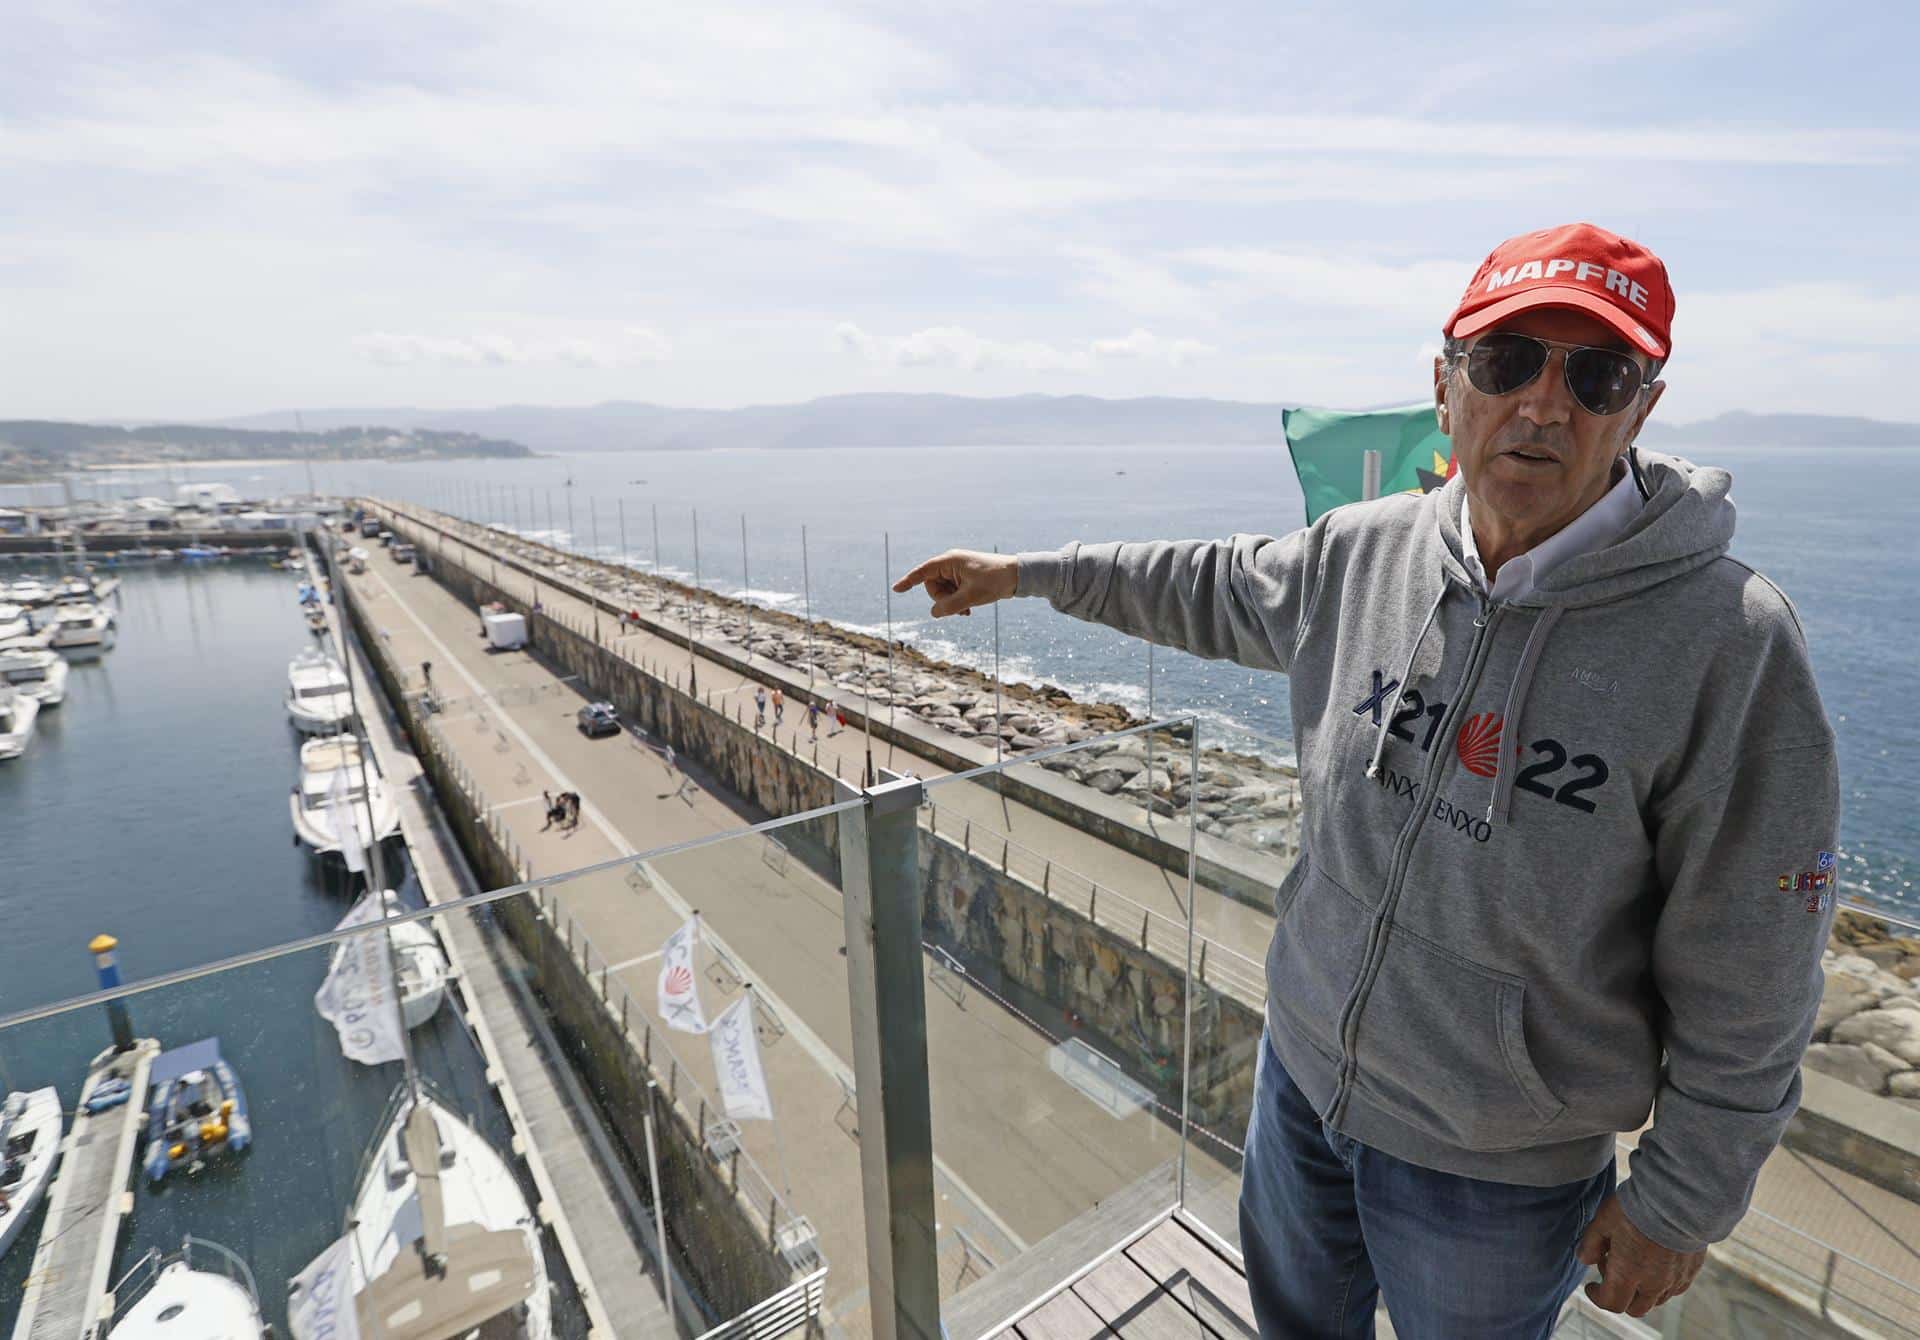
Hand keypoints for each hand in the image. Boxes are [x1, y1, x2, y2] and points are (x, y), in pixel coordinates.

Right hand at [892, 549, 1018, 617]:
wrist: (1017, 576)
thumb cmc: (995, 582)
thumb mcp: (970, 597)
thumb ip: (949, 606)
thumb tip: (934, 613)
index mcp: (950, 561)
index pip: (923, 572)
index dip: (908, 581)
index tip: (896, 589)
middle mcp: (951, 563)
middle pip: (932, 586)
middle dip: (942, 600)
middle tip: (958, 609)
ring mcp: (958, 570)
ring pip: (942, 591)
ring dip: (951, 603)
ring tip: (966, 611)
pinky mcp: (964, 577)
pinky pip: (952, 592)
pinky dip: (957, 602)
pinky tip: (968, 610)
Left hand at [1576, 1193, 1704, 1316]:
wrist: (1679, 1197)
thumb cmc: (1637, 1207)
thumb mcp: (1604, 1220)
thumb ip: (1592, 1243)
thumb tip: (1584, 1259)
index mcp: (1628, 1274)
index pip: (1612, 1302)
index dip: (1598, 1297)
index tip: (1591, 1286)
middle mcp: (1654, 1283)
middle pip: (1636, 1308)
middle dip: (1620, 1296)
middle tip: (1613, 1267)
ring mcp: (1676, 1278)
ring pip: (1657, 1299)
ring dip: (1642, 1290)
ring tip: (1635, 1259)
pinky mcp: (1692, 1269)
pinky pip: (1676, 1287)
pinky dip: (1663, 1282)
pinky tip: (1656, 1260)